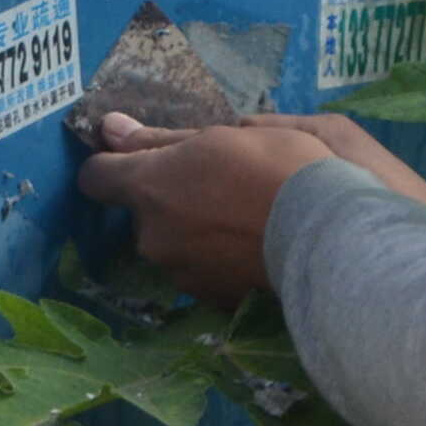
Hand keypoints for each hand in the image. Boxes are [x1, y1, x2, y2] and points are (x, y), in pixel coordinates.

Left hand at [71, 107, 425, 301]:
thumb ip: (159, 139)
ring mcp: (182, 272)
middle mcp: (153, 236)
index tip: (140, 157)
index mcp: (149, 189)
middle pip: (143, 212)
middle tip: (219, 179)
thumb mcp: (218, 138)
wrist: (329, 234)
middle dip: (168, 197)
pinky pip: (201, 268)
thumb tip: (107, 128)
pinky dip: (216, 255)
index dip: (113, 164)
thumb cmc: (276, 166)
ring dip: (193, 227)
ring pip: (173, 242)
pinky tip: (252, 241)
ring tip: (244, 212)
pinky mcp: (211, 298)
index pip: (96, 178)